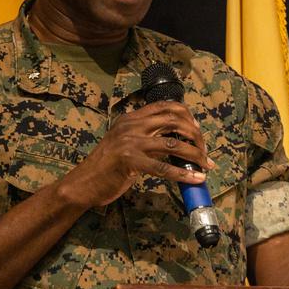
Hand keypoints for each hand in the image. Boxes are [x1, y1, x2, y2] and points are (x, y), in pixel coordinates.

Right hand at [59, 100, 212, 209]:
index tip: (196, 130)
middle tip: (204, 151)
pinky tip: (195, 178)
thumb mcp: (125, 142)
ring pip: (173, 144)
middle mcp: (132, 125)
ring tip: (205, 165)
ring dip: (195, 155)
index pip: (166, 106)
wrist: (83, 183)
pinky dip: (184, 174)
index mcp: (131, 118)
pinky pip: (164, 166)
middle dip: (195, 136)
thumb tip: (177, 142)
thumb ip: (146, 137)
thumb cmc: (107, 166)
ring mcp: (130, 142)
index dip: (187, 116)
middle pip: (175, 121)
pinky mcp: (130, 161)